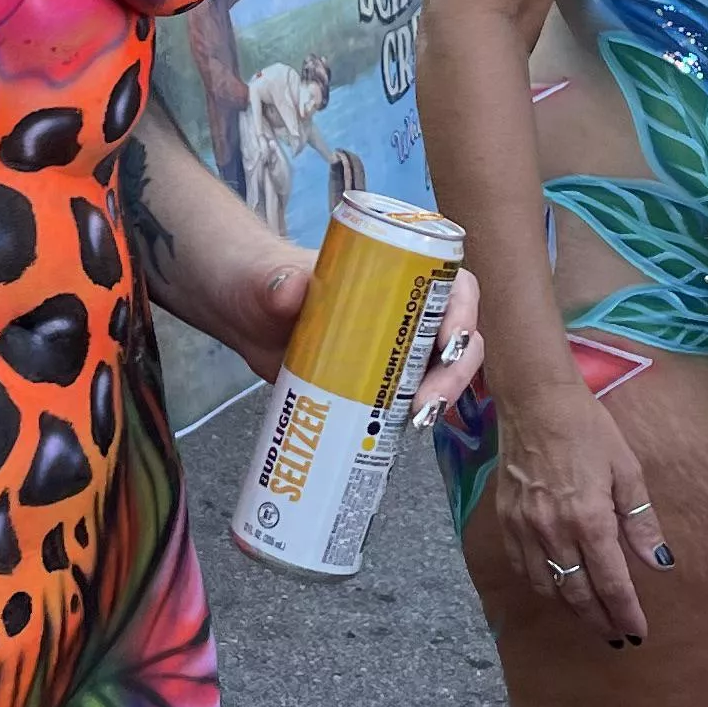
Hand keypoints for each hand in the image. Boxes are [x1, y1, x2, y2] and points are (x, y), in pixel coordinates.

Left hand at [207, 248, 481, 399]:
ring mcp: (393, 349)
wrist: (244, 316)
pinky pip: (409, 398)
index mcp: (395, 273)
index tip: (449, 341)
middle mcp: (404, 311)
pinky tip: (400, 433)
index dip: (463, 312)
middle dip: (455, 371)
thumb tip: (289, 290)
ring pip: (439, 371)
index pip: (451, 286)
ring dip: (442, 398)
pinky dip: (415, 416)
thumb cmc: (265, 281)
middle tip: (427, 401)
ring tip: (416, 421)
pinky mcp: (375, 381)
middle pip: (455, 337)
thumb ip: (277, 282)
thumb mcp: (270, 278)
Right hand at [487, 368, 665, 641]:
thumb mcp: (627, 470)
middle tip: (616, 636)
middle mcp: (554, 531)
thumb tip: (659, 561)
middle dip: (599, 620)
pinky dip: (540, 584)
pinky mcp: (506, 519)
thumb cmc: (589, 428)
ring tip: (589, 615)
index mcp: (590, 519)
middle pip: (578, 594)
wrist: (535, 401)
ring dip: (570, 608)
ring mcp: (525, 527)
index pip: (611, 583)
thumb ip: (641, 520)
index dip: (626, 613)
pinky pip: (521, 567)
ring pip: (546, 586)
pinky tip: (554, 586)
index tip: (637, 632)